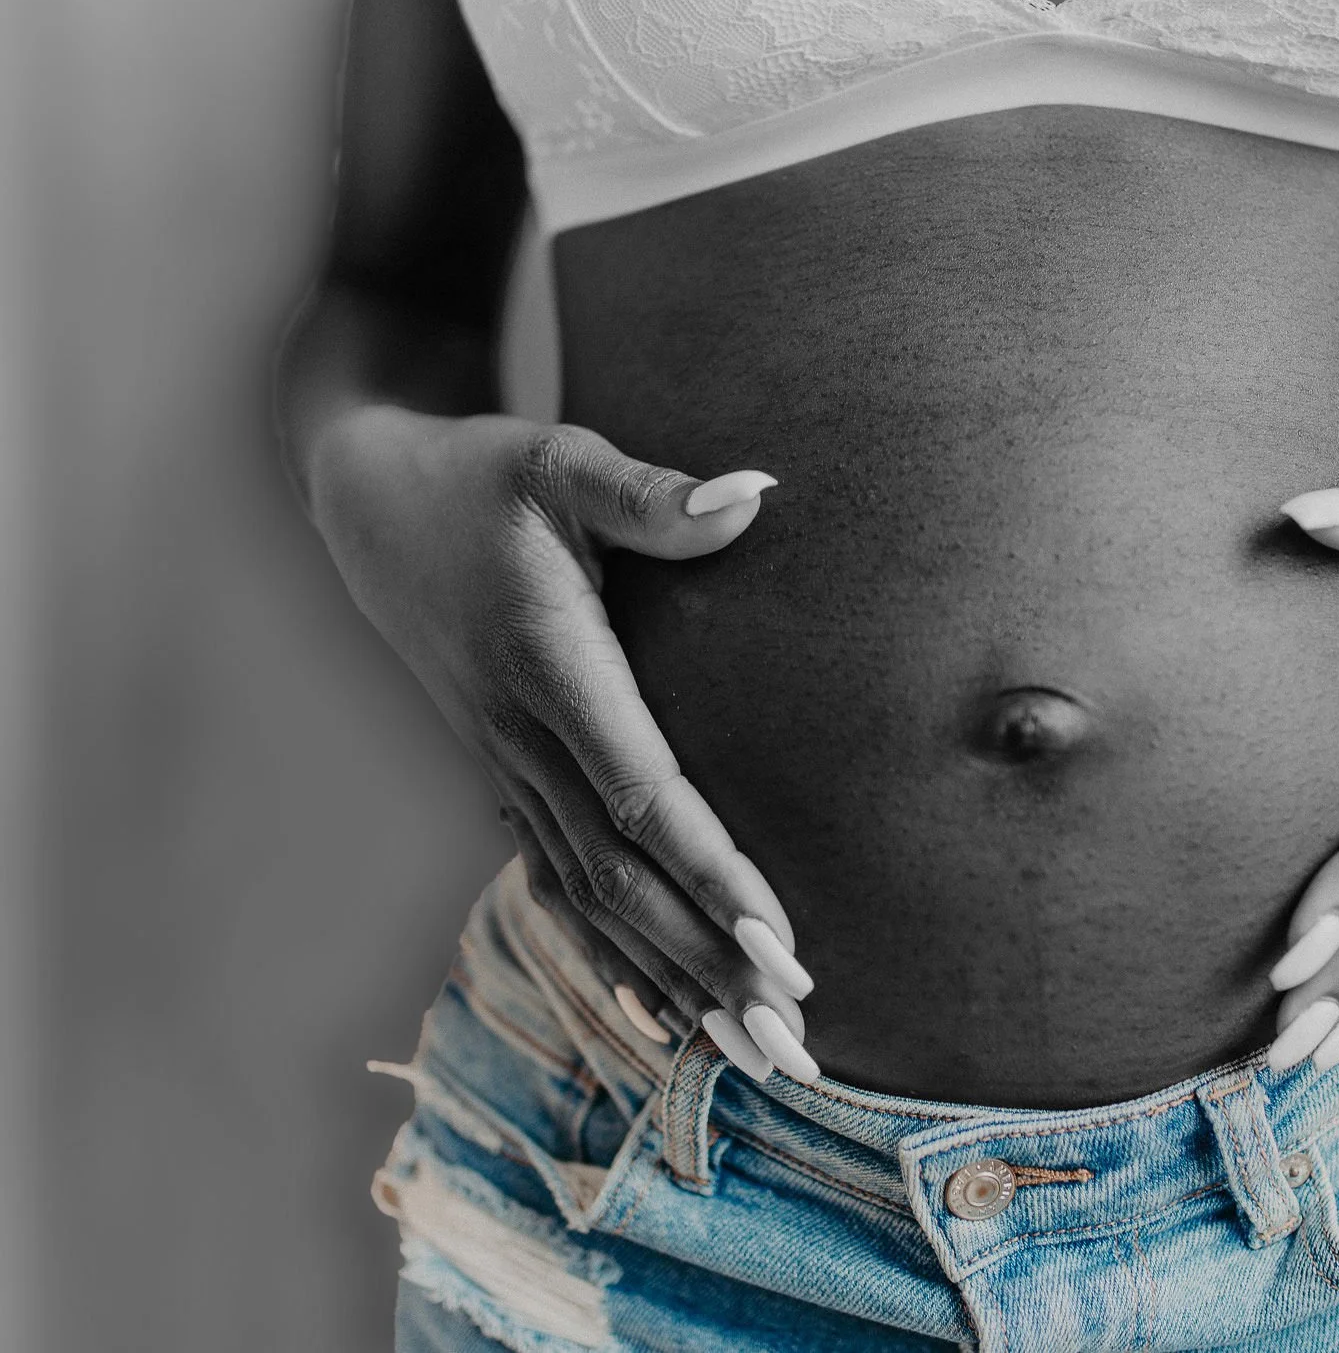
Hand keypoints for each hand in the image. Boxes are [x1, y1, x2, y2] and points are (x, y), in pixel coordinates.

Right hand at [305, 405, 813, 1081]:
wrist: (369, 506)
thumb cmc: (480, 480)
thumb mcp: (556, 461)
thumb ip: (648, 492)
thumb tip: (751, 498)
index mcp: (544, 667)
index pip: (641, 795)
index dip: (710, 873)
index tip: (777, 945)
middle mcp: (520, 738)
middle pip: (623, 877)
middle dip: (709, 964)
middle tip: (791, 1043)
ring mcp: (507, 768)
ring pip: (593, 900)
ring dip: (674, 979)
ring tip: (752, 1056)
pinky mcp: (506, 778)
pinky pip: (560, 885)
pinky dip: (612, 955)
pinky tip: (663, 1017)